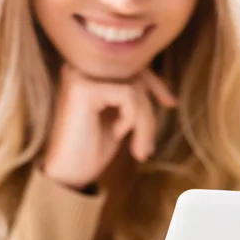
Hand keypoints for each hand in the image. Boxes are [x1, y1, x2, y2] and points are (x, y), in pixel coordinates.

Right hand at [42, 64, 176, 189]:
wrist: (68, 175)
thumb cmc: (91, 150)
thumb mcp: (119, 118)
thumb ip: (133, 99)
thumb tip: (167, 90)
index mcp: (86, 70)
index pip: (130, 65)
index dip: (155, 84)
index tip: (170, 104)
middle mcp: (80, 65)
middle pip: (135, 77)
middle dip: (149, 114)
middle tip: (147, 148)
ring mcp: (79, 73)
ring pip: (135, 88)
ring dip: (144, 123)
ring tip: (139, 150)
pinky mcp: (82, 87)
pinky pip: (128, 95)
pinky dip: (131, 119)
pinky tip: (117, 135)